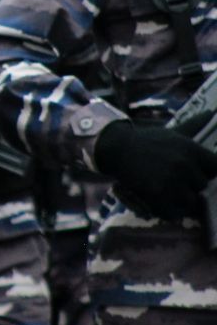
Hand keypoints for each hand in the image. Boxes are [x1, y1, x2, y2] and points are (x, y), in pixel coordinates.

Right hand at [96, 122, 216, 220]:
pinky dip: (169, 210)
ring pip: (191, 201)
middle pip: (203, 185)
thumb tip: (212, 112)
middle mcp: (183, 165)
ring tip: (169, 190)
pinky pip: (174, 212)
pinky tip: (161, 199)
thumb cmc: (148, 141)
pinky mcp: (157, 196)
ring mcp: (171, 181)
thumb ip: (196, 124)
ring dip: (181, 199)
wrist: (118, 149)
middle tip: (175, 178)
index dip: (207, 171)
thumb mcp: (173, 132)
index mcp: (190, 149)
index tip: (195, 170)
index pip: (216, 167)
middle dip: (191, 184)